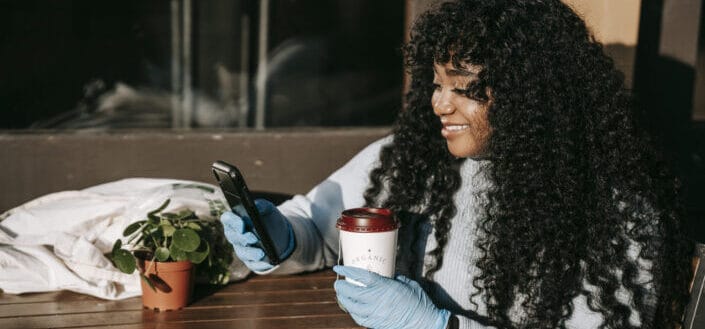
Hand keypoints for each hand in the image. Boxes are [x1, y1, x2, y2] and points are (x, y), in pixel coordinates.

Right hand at [221, 199, 294, 271]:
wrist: (281, 234)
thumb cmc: (269, 218)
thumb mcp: (268, 209)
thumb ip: (262, 205)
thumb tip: (256, 208)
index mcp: (235, 220)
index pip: (227, 219)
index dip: (233, 221)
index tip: (242, 223)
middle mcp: (235, 236)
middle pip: (233, 237)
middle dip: (243, 238)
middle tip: (253, 237)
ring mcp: (242, 249)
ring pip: (242, 253)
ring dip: (251, 253)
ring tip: (261, 253)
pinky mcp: (251, 261)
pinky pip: (253, 264)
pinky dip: (259, 263)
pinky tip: (267, 261)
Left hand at [333, 265, 449, 328]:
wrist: (425, 322)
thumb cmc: (419, 301)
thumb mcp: (406, 283)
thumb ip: (394, 279)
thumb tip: (387, 276)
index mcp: (384, 287)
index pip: (360, 276)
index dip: (347, 271)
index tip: (338, 267)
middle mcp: (376, 300)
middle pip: (351, 293)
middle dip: (341, 287)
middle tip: (338, 283)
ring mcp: (375, 314)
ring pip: (352, 307)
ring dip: (344, 300)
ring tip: (341, 295)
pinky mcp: (376, 324)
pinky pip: (359, 318)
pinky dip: (353, 312)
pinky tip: (352, 309)